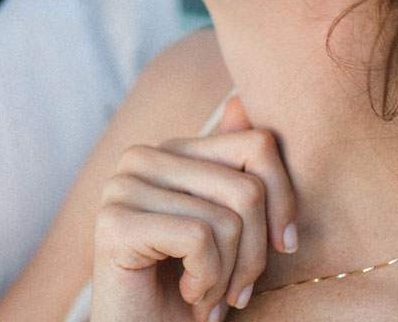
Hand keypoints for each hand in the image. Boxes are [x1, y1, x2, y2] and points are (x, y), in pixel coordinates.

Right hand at [88, 97, 296, 321]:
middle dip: (256, 254)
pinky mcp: (113, 222)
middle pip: (248, 187)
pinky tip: (188, 296)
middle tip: (236, 292)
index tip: (281, 248)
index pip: (258, 144)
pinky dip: (208, 282)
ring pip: (228, 218)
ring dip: (230, 276)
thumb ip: (234, 168)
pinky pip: (200, 239)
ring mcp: (122, 186)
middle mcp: (141, 158)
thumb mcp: (230, 229)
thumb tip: (240, 100)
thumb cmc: (192, 289)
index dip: (285, 202)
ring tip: (208, 297)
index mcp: (171, 151)